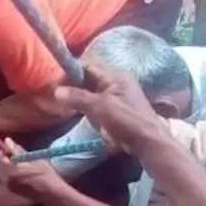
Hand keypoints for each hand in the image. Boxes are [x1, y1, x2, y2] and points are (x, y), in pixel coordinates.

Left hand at [0, 138, 68, 201]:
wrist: (52, 194)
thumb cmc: (46, 174)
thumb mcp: (34, 159)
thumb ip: (18, 150)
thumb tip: (7, 140)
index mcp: (11, 170)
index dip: (2, 151)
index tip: (10, 149)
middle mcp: (6, 179)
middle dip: (0, 159)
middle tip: (11, 155)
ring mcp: (8, 186)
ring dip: (2, 166)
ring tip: (16, 162)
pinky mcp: (12, 190)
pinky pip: (3, 178)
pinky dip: (6, 172)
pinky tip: (18, 170)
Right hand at [53, 57, 170, 155]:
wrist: (148, 141)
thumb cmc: (126, 121)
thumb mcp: (100, 108)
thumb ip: (78, 97)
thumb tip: (56, 90)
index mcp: (115, 74)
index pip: (88, 63)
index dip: (71, 70)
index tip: (56, 83)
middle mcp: (116, 79)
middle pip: (89, 74)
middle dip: (73, 82)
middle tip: (58, 94)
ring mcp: (116, 92)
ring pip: (91, 87)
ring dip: (77, 93)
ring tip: (63, 103)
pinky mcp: (115, 105)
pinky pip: (95, 99)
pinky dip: (84, 103)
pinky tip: (76, 110)